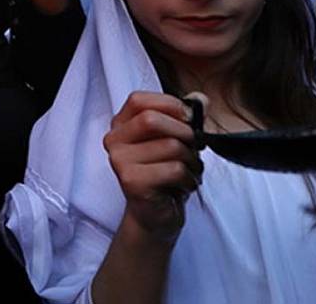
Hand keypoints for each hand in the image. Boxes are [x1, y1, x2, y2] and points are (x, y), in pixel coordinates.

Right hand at [103, 92, 201, 240]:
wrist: (156, 216)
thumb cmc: (165, 175)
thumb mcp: (177, 140)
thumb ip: (186, 117)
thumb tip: (201, 99)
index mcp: (121, 125)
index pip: (138, 100)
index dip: (169, 104)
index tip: (188, 118)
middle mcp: (114, 140)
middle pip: (151, 120)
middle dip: (184, 133)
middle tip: (193, 149)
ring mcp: (119, 161)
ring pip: (170, 146)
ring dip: (191, 161)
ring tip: (187, 172)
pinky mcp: (131, 181)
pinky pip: (173, 169)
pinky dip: (188, 178)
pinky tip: (182, 186)